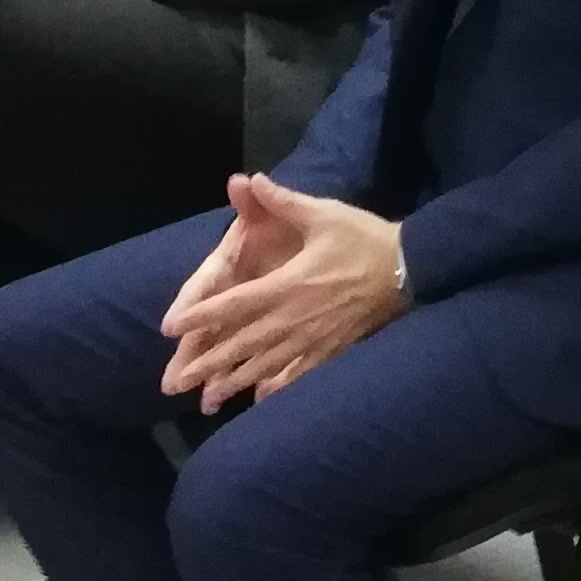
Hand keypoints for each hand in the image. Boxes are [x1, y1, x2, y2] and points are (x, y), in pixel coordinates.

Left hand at [155, 173, 408, 407]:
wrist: (409, 269)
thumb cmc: (363, 239)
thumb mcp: (323, 214)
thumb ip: (283, 202)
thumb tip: (251, 179)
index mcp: (286, 286)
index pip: (234, 305)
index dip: (200, 316)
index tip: (171, 329)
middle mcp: (293, 318)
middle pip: (243, 345)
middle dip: (208, 363)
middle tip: (177, 383)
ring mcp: (312, 338)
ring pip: (266, 365)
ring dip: (235, 382)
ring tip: (209, 400)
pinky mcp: (331, 349)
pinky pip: (299, 374)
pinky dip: (278, 388)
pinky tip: (262, 400)